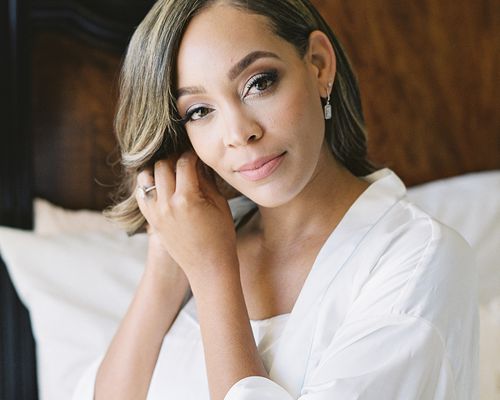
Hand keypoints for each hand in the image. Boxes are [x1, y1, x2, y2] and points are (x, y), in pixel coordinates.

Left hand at [135, 151, 237, 283]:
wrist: (208, 268)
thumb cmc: (221, 236)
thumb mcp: (219, 204)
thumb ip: (205, 180)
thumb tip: (197, 162)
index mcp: (186, 198)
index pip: (183, 162)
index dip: (191, 154)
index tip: (196, 154)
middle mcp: (166, 204)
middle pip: (162, 165)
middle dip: (173, 158)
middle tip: (184, 160)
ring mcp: (156, 214)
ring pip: (146, 177)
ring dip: (157, 170)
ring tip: (170, 172)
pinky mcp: (151, 221)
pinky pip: (142, 195)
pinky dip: (148, 185)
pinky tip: (161, 185)